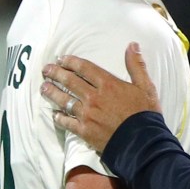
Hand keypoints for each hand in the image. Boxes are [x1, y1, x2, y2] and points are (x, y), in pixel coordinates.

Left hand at [40, 43, 160, 150]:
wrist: (143, 143)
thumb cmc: (146, 115)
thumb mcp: (146, 87)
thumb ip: (136, 65)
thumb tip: (132, 45)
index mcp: (108, 84)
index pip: (84, 68)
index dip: (71, 62)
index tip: (61, 59)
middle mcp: (94, 97)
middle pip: (70, 81)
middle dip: (56, 73)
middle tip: (46, 69)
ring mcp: (87, 115)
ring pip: (64, 100)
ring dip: (52, 92)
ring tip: (44, 87)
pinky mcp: (85, 131)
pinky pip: (67, 122)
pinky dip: (59, 117)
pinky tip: (54, 114)